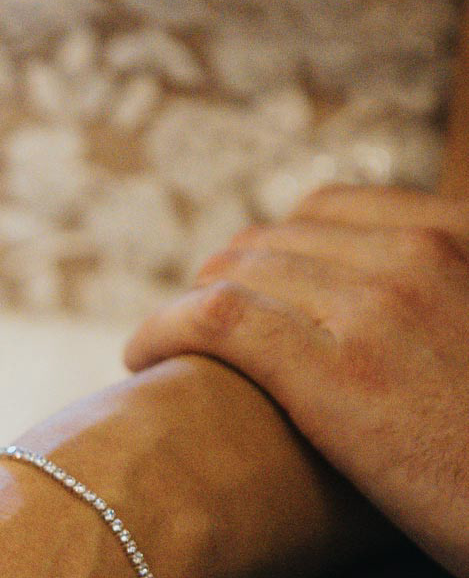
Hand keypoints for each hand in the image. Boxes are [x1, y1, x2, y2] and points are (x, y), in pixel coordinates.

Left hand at [125, 186, 468, 577]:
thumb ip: (439, 313)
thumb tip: (387, 340)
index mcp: (463, 238)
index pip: (332, 209)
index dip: (271, 249)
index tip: (243, 286)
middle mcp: (421, 254)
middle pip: (274, 240)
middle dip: (221, 278)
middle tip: (192, 327)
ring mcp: (377, 305)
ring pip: (237, 272)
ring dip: (186, 305)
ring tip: (160, 345)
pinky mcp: (334, 369)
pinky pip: (218, 319)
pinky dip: (166, 329)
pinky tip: (140, 356)